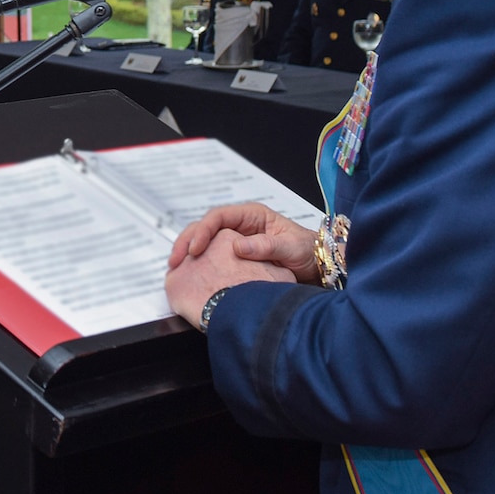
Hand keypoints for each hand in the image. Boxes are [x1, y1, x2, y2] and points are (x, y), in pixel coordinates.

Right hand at [165, 229, 296, 328]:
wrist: (319, 268)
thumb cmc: (308, 251)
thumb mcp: (291, 247)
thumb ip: (266, 246)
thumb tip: (237, 247)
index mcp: (251, 216)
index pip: (218, 217)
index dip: (203, 231)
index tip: (196, 249)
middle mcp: (240, 227)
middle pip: (204, 229)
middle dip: (186, 242)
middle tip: (175, 261)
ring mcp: (235, 242)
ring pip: (204, 243)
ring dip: (188, 255)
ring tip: (176, 270)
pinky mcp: (234, 259)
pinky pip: (212, 259)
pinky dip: (199, 266)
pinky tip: (190, 277)